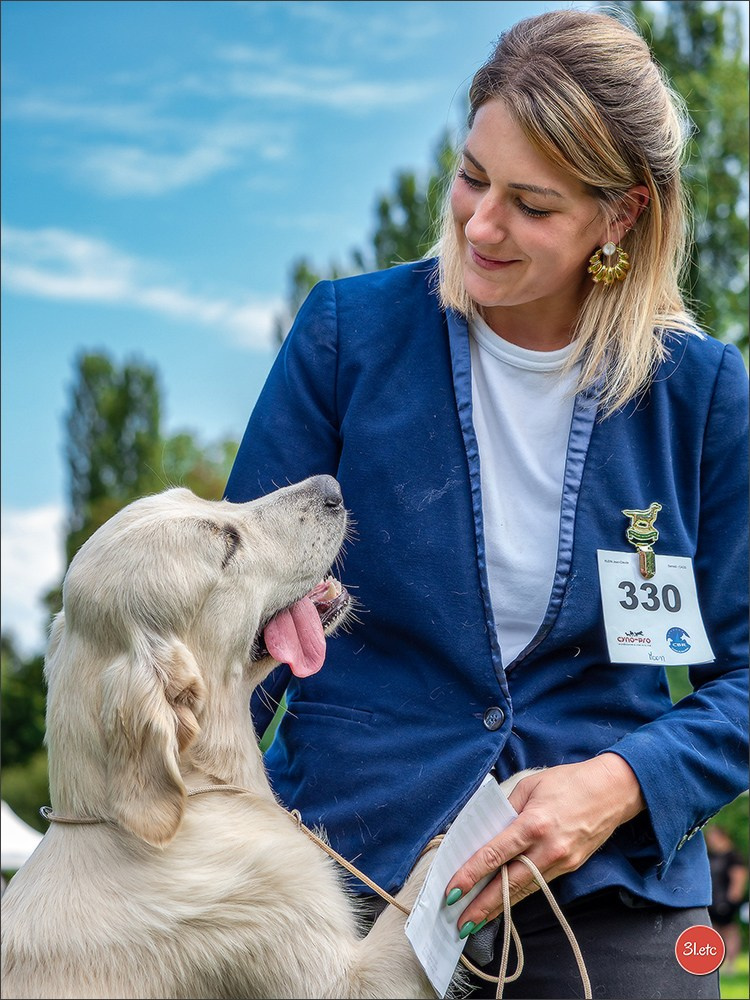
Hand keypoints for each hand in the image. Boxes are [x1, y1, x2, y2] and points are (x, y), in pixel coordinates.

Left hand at [445, 754, 645, 936]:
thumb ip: (506, 809)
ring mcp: (561, 862)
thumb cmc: (569, 781)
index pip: (494, 855)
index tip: (452, 890)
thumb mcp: (530, 786)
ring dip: (499, 909)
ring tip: (476, 923)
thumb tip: (487, 830)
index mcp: (533, 824)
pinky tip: (504, 905)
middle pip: (508, 884)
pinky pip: (538, 885)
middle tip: (460, 924)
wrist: (612, 790)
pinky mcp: (570, 867)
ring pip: (524, 891)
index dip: (471, 875)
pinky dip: (519, 897)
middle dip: (482, 907)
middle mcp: (547, 849)